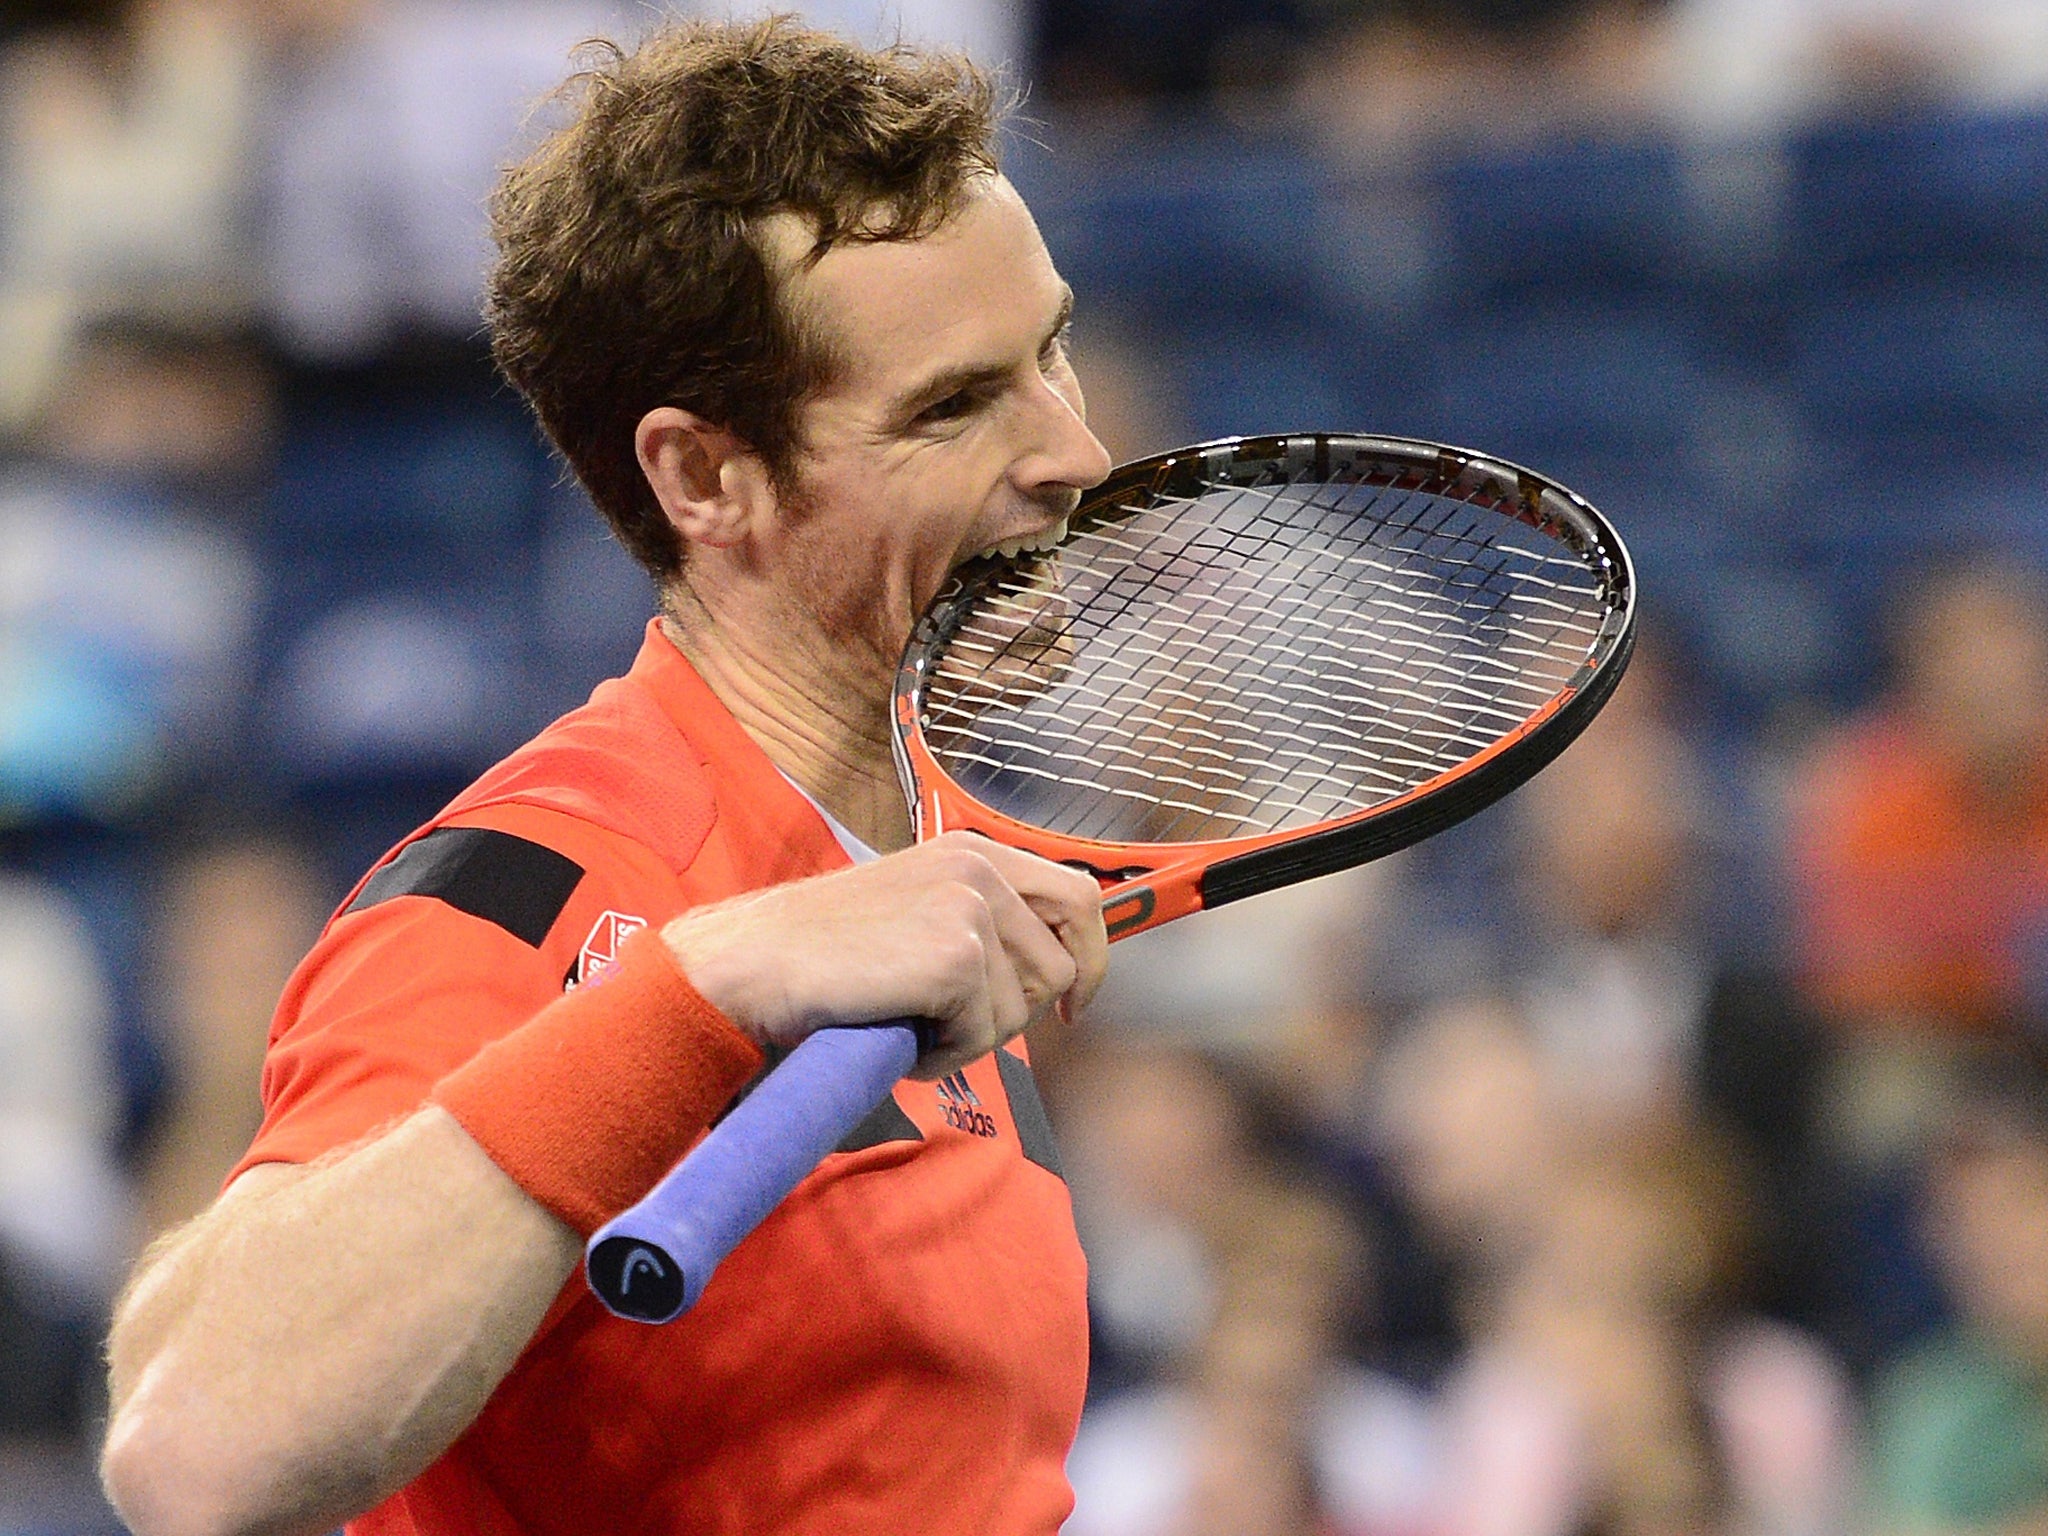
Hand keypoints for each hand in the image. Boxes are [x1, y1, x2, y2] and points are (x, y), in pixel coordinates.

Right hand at [660, 833, 1107, 1078]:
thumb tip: (1052, 970)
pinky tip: (899, 1037)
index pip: (1079, 896)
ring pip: (1022, 1009)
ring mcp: (969, 910)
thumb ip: (977, 920)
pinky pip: (983, 1036)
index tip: (1072, 1005)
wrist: (754, 962)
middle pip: (1060, 965)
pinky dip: (943, 1055)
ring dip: (971, 1038)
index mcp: (974, 851)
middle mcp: (979, 869)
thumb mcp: (915, 908)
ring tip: (910, 1024)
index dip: (1091, 957)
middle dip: (1018, 1011)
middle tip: (958, 1026)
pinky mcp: (955, 959)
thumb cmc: (824, 951)